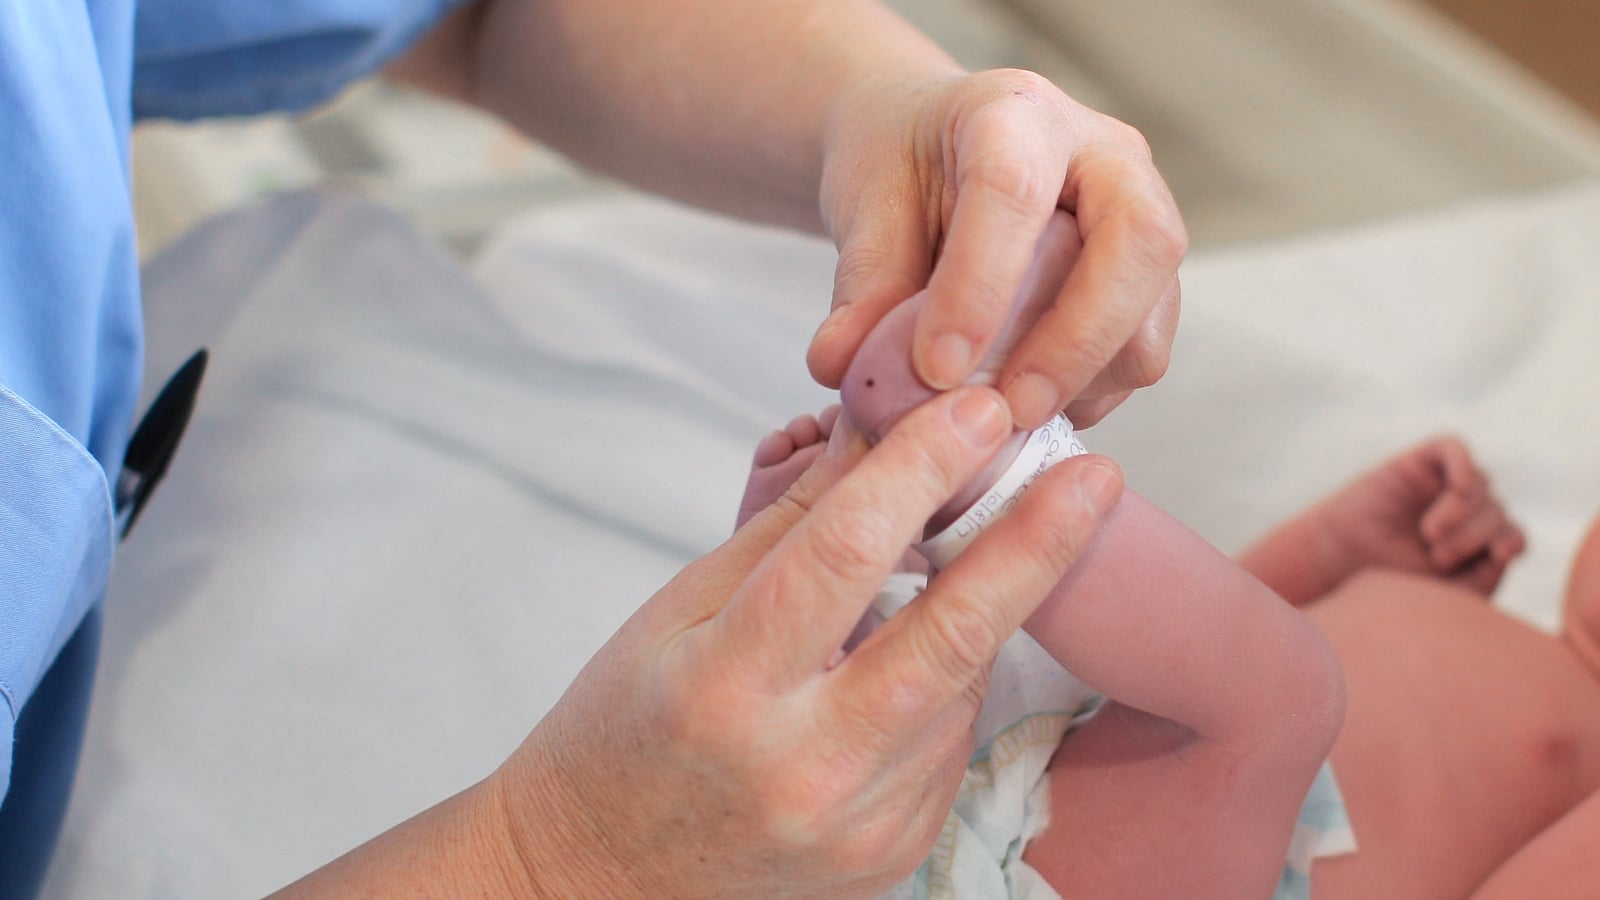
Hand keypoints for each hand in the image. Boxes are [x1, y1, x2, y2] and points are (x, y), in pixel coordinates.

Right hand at [492, 387, 1122, 897]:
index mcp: (726, 687)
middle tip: (1095, 474)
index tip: (978, 408)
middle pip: (949, 636)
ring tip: (949, 575)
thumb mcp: (676, 614)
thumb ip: (786, 529)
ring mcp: (858, 825)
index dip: (918, 470)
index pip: (841, 555)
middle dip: (1034, 544)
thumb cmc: (619, 732)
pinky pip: (947, 746)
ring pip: (959, 689)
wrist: (598, 880)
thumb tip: (873, 434)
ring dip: (974, 616)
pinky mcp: (892, 855)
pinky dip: (944, 689)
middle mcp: (802, 766)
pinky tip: (904, 668)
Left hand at [809, 69, 1185, 429]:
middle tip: (1006, 410)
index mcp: (1014, 114)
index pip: (1014, 191)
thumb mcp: (865, 208)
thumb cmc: (902, 169)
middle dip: (1074, 341)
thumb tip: (837, 363)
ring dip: (1088, 378)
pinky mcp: (1148, 276)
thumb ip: (861, 284)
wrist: (933, 154)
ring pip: (1155, 306)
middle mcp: (1102, 153)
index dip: (979, 286)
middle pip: (1138, 240)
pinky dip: (1093, 392)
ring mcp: (1142, 211)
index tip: (936, 368)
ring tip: (1007, 414)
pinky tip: (1027, 403)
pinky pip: (1144, 347)